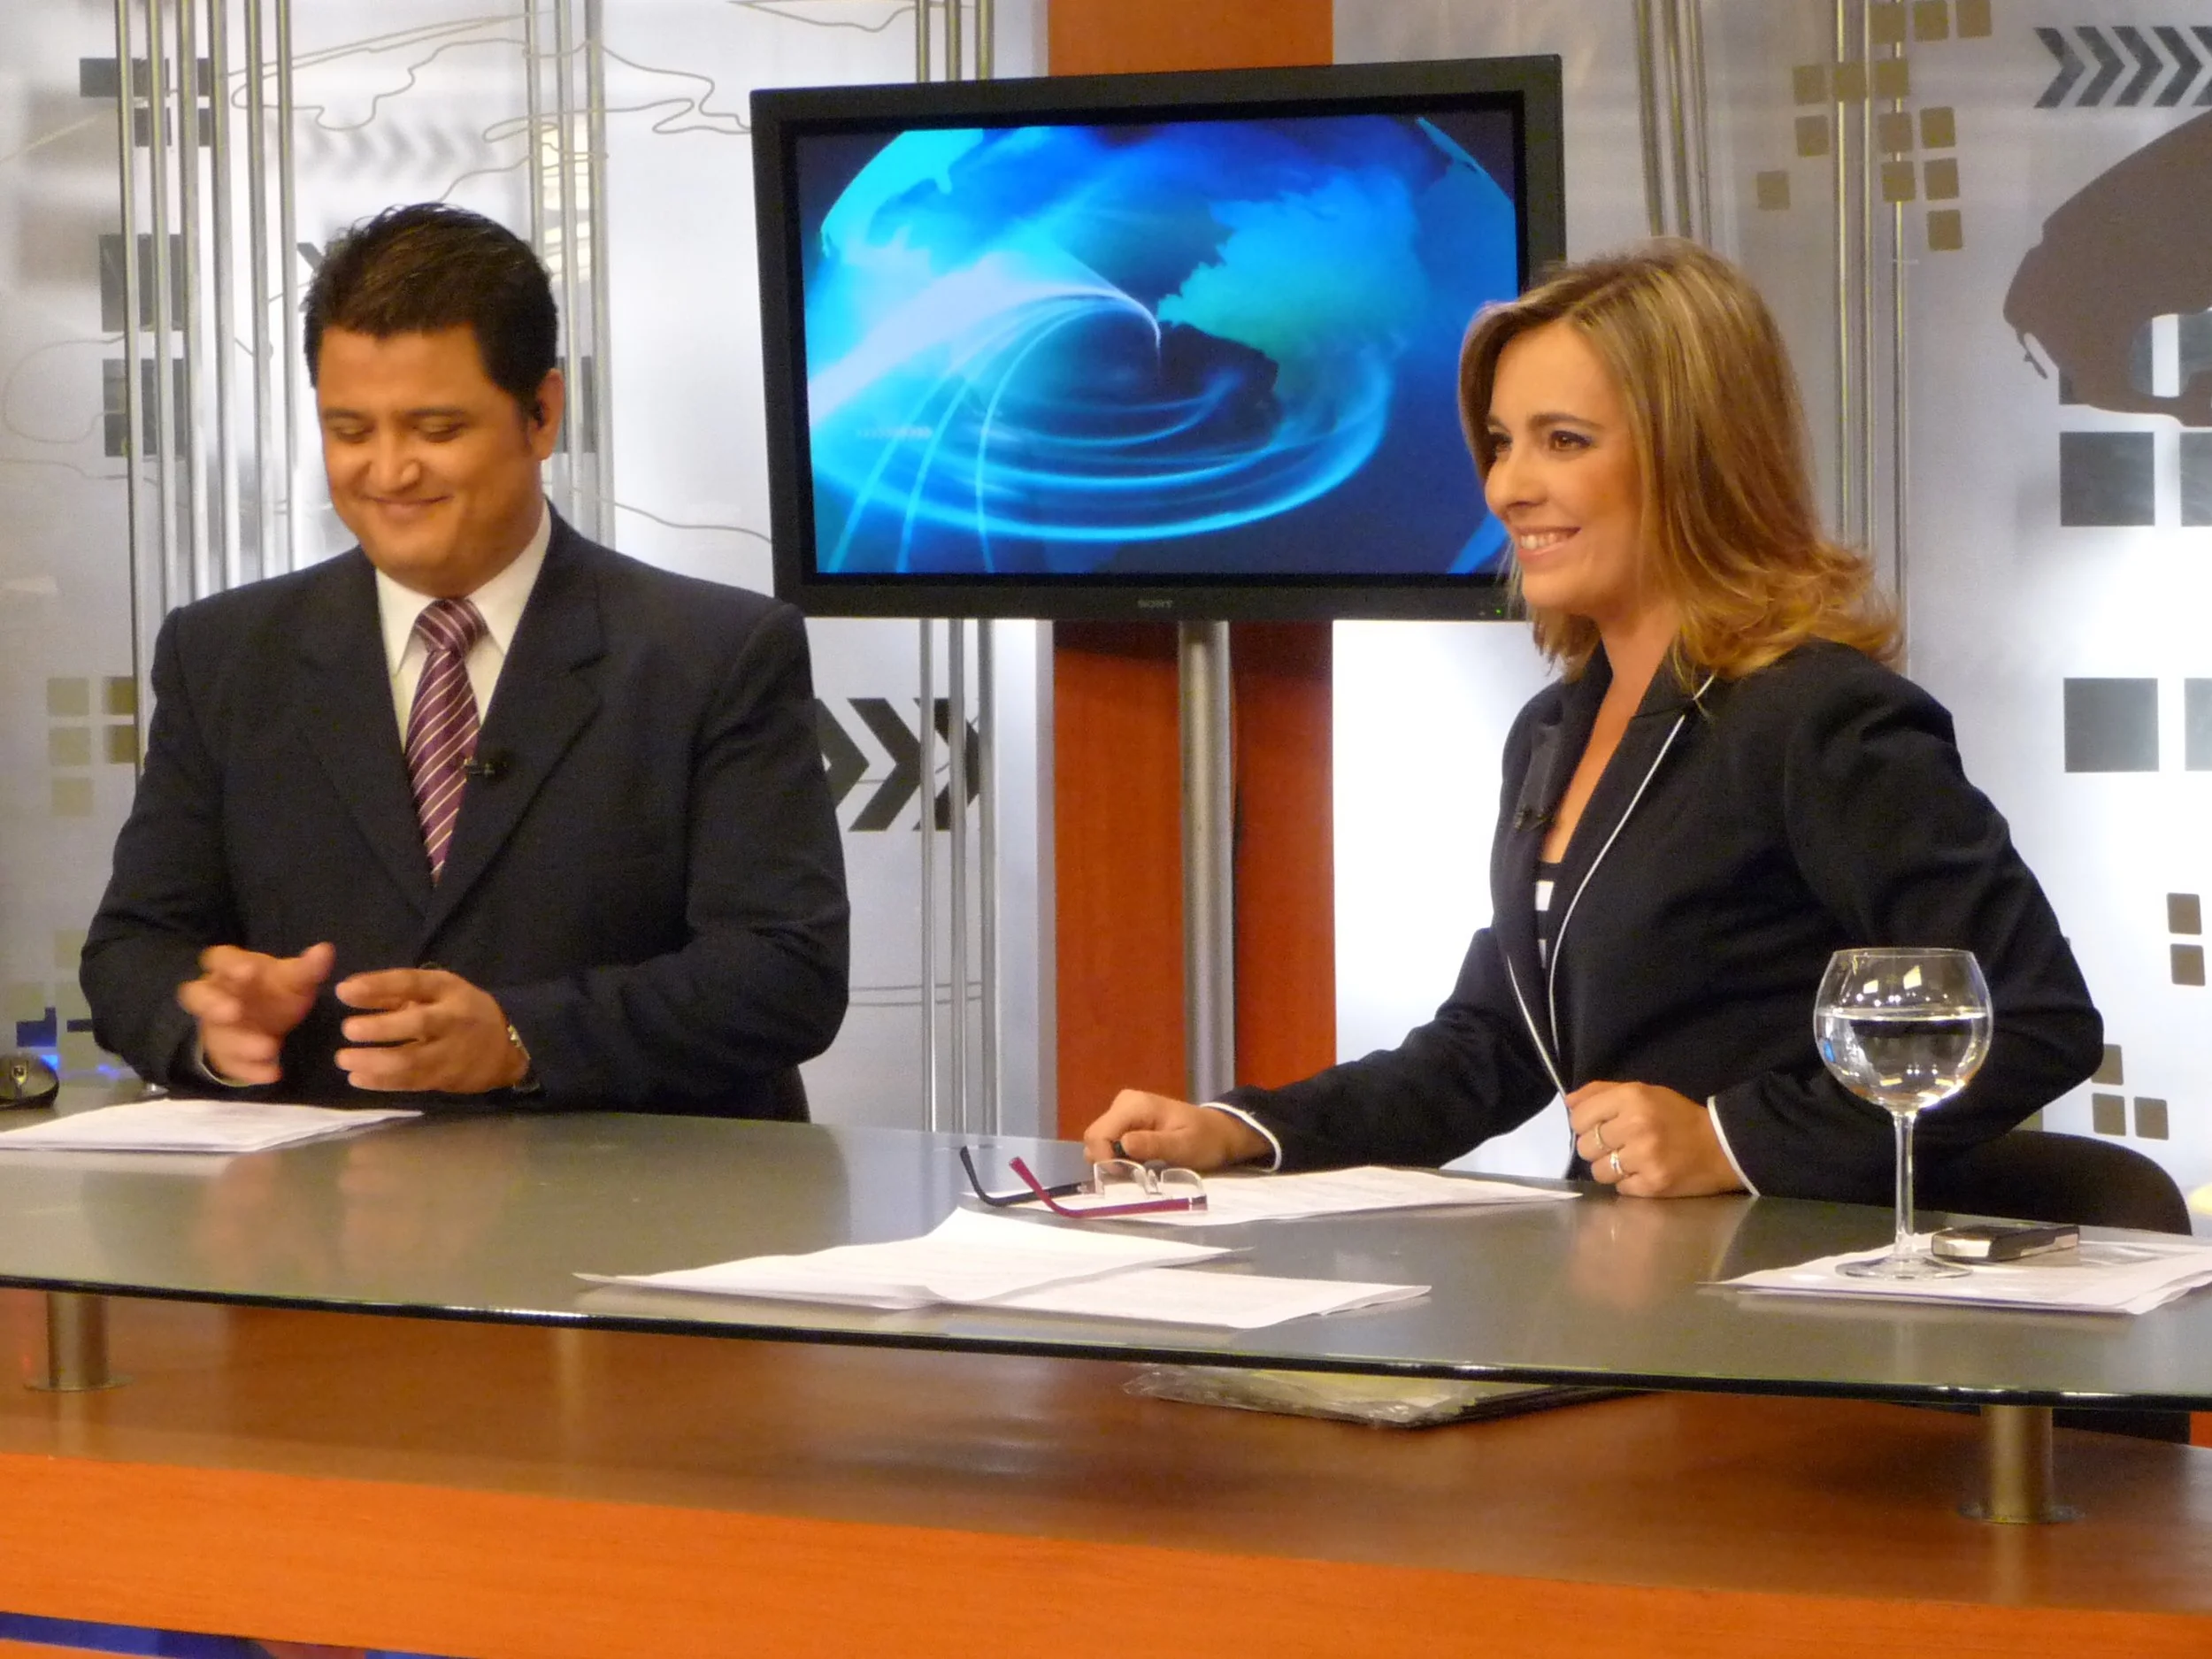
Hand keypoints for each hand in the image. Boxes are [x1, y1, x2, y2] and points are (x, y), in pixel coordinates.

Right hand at [178, 942, 335, 1084]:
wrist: (268, 1020)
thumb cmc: (276, 989)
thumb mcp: (294, 978)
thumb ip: (307, 968)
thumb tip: (325, 949)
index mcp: (229, 968)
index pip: (219, 959)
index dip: (229, 964)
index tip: (249, 970)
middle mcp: (215, 996)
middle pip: (196, 996)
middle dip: (212, 1004)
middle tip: (232, 1012)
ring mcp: (215, 1027)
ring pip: (216, 1034)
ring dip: (239, 1043)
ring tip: (269, 1048)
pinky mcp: (224, 1053)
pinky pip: (230, 1063)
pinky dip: (251, 1070)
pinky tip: (273, 1073)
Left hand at [332, 968, 527, 1093]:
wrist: (506, 1048)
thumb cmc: (461, 1011)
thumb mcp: (437, 991)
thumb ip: (395, 993)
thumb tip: (348, 991)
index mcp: (449, 990)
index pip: (413, 983)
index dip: (378, 986)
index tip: (343, 990)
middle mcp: (453, 1019)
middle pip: (418, 1023)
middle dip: (380, 1027)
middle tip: (348, 1029)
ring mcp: (451, 1052)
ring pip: (412, 1060)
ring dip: (374, 1061)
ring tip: (344, 1059)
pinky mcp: (445, 1079)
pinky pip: (411, 1083)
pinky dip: (381, 1082)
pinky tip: (357, 1078)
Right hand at [1080, 1089, 1269, 1171]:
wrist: (1219, 1132)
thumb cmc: (1205, 1139)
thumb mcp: (1184, 1146)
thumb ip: (1154, 1145)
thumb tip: (1123, 1145)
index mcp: (1134, 1105)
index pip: (1098, 1134)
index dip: (1104, 1160)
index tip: (1126, 1176)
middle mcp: (1123, 1103)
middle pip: (1094, 1138)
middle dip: (1107, 1162)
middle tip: (1134, 1175)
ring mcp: (1123, 1112)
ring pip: (1098, 1143)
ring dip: (1112, 1162)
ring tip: (1139, 1169)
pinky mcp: (1125, 1123)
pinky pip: (1108, 1144)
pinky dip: (1118, 1158)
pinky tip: (1138, 1163)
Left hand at [1568, 1080, 1744, 1197]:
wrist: (1721, 1146)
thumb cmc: (1677, 1117)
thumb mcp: (1643, 1092)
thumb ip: (1602, 1093)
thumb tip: (1568, 1102)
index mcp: (1632, 1098)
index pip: (1579, 1116)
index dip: (1584, 1124)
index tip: (1597, 1126)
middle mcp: (1635, 1126)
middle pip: (1585, 1146)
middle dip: (1596, 1147)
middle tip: (1616, 1145)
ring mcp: (1643, 1158)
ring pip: (1597, 1170)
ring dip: (1609, 1167)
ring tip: (1630, 1160)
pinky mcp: (1652, 1185)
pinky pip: (1618, 1187)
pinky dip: (1627, 1182)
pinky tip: (1643, 1172)